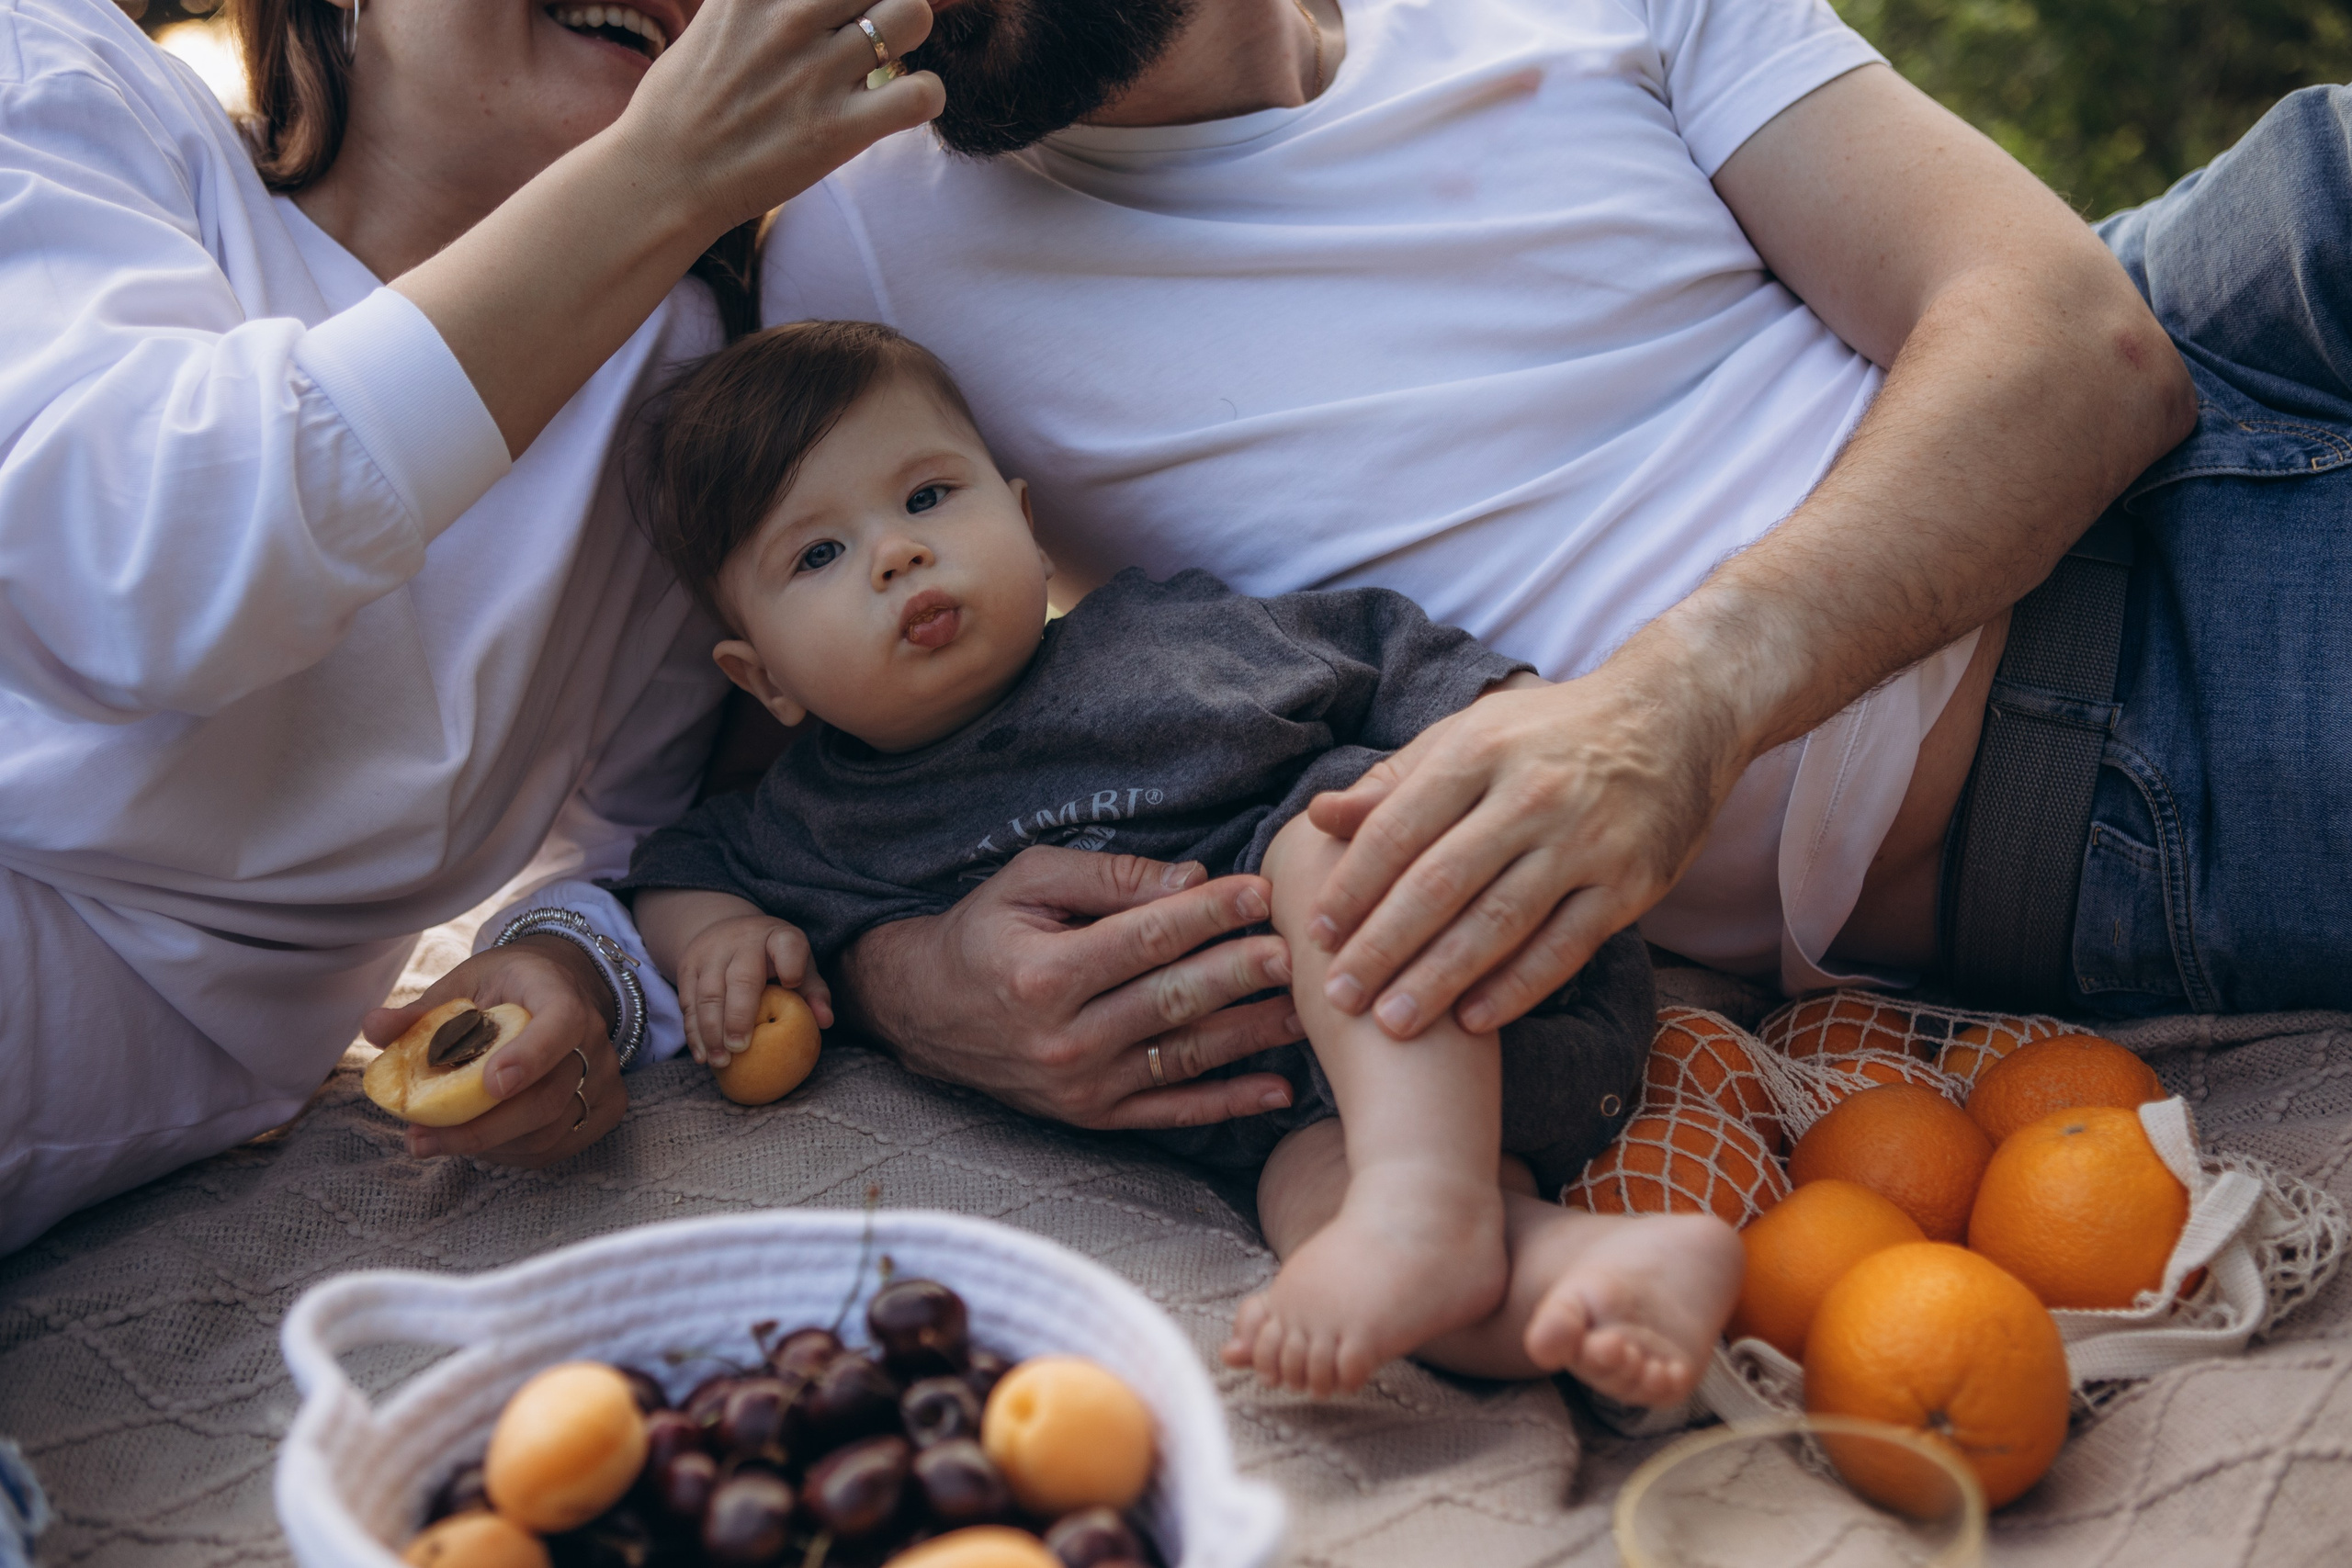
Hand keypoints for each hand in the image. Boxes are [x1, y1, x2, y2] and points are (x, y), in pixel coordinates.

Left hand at [362, 935, 627, 1165]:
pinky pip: (554, 1147)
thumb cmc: (507, 987)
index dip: (530, 1056)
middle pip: (548, 1096)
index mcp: (561, 994)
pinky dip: (508, 1152)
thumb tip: (374, 1028)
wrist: (563, 991)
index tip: (491, 1083)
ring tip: (433, 1140)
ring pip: (548, 1131)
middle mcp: (594, 1039)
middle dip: (480, 1127)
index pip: (561, 1024)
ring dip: (486, 1145)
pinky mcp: (603, 1111)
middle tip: (419, 1138)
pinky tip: (475, 1141)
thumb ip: (423, 1010)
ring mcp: (605, 1078)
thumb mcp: (465, 984)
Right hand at [620, 0, 944, 231]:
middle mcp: (790, 16)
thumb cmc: (689, 100)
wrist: (663, 176)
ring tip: (884, 58)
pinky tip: (900, 103)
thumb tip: (806, 4)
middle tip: (867, 25)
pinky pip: (921, 94)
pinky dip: (926, 94)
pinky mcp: (837, 130)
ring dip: (909, 32)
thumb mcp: (718, 19)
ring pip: (913, 14)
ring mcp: (817, 73)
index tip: (843, 9)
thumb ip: (760, 3)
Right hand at [676, 913, 835, 1067]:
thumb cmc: (774, 958)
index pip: (786, 945)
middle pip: (740, 979)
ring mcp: (711, 952)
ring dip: (711, 1032)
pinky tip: (703, 1055)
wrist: (726, 929)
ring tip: (721, 1062)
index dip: (790, 963)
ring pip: (707, 994)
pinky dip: (694, 1032)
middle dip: (738, 1016)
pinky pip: (687, 1002)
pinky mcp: (688, 966)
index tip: (792, 983)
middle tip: (740, 1049)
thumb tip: (825, 1022)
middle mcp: (743, 940)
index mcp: (778, 937)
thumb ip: (814, 991)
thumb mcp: (799, 964)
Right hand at [840, 846, 1305, 1129]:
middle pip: (1172, 1000)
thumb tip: (1191, 880)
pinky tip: (1277, 1091)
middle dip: (1240, 974)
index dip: (1207, 915)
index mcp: (1045, 972)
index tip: (1259, 893)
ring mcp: (1081, 1085)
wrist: (924, 1012)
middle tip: (1295, 954)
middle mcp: (1064, 1037)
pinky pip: (1170, 1112)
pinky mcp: (1092, 1116)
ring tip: (1304, 1011)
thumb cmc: (984, 931)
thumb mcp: (1028, 881)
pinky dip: (1227, 1104)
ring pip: (1182, 1057)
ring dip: (1250, 1035)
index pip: (1145, 939)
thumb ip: (1108, 877)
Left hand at [1306, 661, 1735, 1037]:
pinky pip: (1563, 947)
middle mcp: (1531, 795)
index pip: (1398, 828)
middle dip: (1382, 947)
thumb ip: (1395, 783)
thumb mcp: (1470, 736)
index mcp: (1478, 752)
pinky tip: (1471, 1021)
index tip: (1314, 934)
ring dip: (1438, 980)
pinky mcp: (1631, 883)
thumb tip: (1319, 817)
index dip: (1353, 886)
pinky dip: (1515, 987)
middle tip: (1338, 997)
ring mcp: (1586, 842)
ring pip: (1498, 923)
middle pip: (1440, 883)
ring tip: (1392, 1024)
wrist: (1676, 716)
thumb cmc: (1548, 734)